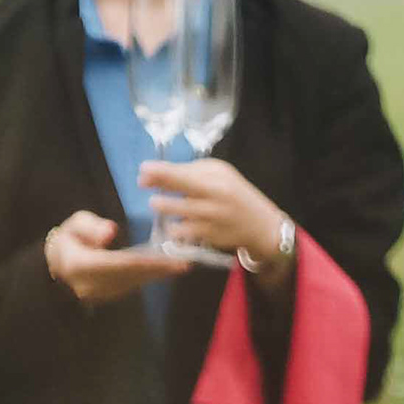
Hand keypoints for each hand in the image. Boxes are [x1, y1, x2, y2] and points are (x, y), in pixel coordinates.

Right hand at [43, 211, 185, 306]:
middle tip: (185, 264)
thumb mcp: (75, 224)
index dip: (144, 262)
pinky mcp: (107, 295)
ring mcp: (98, 293)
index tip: (167, 260)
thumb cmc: (70, 238)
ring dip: (157, 275)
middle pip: (129, 276)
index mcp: (79, 265)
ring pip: (133, 283)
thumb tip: (110, 232)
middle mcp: (89, 284)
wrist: (59, 261)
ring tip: (182, 266)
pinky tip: (167, 270)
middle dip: (158, 270)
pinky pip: (131, 285)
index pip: (117, 264)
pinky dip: (150, 277)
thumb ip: (90, 227)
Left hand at [138, 158, 285, 274]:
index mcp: (218, 177)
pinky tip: (174, 225)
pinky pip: (182, 231)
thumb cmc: (233, 196)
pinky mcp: (210, 235)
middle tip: (142, 182)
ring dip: (163, 206)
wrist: (261, 225)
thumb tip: (154, 174)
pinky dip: (174, 228)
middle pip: (184, 185)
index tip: (143, 168)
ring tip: (157, 203)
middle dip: (160, 183)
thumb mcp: (220, 177)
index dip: (161, 170)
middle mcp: (217, 194)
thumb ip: (191, 173)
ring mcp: (214, 216)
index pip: (187, 170)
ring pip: (179, 211)